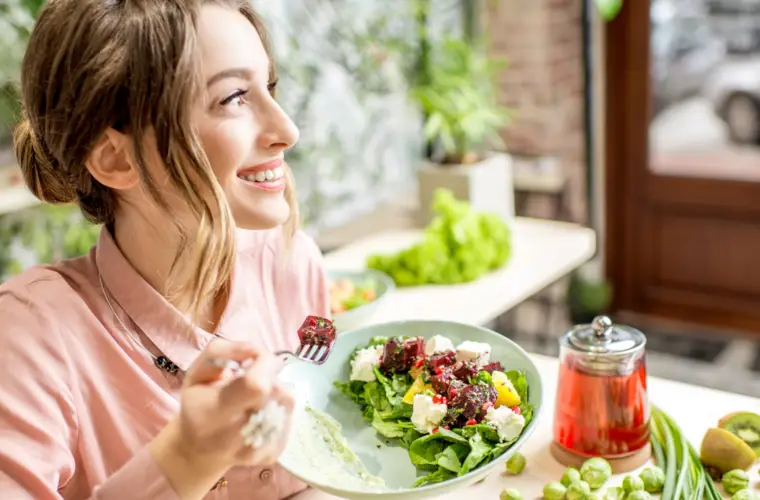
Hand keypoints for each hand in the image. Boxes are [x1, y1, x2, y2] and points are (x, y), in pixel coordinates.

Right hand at [150, 340, 294, 498]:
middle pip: (277, 393)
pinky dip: (279, 408)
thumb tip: (256, 350)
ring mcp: (255, 450)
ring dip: (276, 391)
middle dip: (270, 375)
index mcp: (213, 412)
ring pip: (287, 404)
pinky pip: (289, 418)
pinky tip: (261, 411)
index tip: (256, 358)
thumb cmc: (197, 404)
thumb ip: (222, 352)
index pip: (256, 385)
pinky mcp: (271, 455)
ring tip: (256, 396)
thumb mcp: (196, 372)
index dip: (265, 364)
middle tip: (254, 377)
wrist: (198, 450)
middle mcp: (234, 436)